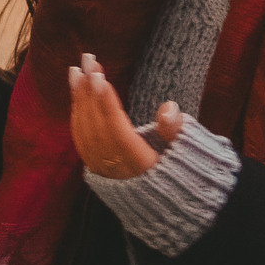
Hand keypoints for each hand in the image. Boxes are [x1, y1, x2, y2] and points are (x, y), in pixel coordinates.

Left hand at [69, 54, 183, 178]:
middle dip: (89, 92)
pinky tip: (77, 96)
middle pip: (97, 128)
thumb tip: (169, 108)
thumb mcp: (187, 154)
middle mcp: (119, 169)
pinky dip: (77, 116)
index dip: (106, 104)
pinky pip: (82, 141)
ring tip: (77, 71)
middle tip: (86, 61)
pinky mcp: (98, 169)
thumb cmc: (181, 172)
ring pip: (86, 133)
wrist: (168, 204)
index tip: (98, 76)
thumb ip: (176, 132)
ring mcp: (105, 171)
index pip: (118, 131)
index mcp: (141, 166)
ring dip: (79, 100)